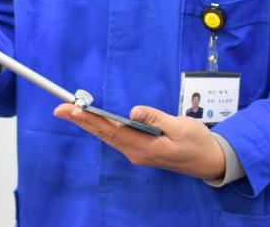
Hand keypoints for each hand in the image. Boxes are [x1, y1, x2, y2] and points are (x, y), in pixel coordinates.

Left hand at [53, 104, 225, 180]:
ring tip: (71, 111)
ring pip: (109, 135)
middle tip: (60, 108)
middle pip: (104, 133)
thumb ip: (156, 118)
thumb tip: (134, 111)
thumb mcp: (181, 128)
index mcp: (144, 148)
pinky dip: (103, 126)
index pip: (111, 130)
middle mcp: (136, 152)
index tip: (73, 108)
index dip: (91, 119)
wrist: (210, 161)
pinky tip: (94, 120)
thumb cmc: (198, 143)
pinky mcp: (141, 149)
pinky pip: (118, 136)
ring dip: (90, 123)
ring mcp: (137, 152)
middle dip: (82, 120)